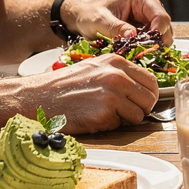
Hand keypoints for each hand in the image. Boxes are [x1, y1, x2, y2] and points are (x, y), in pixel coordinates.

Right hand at [0, 54, 161, 132]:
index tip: (141, 102)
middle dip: (140, 109)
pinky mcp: (103, 114)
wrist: (37, 97)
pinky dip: (109, 126)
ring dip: (124, 119)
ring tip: (103, 114)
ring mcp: (112, 95)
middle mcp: (117, 76)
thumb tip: (142, 90)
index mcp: (117, 62)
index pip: (151, 81)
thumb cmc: (64, 85)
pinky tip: (92, 118)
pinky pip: (119, 126)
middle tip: (123, 113)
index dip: (148, 95)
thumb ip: (120, 75)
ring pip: (138, 116)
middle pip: (149, 99)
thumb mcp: (95, 69)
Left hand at [66, 0, 172, 44]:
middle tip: (145, 53)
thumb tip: (133, 35)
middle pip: (165, 27)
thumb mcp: (100, 20)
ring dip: (153, 46)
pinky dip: (147, 48)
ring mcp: (145, 18)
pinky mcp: (142, 29)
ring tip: (139, 54)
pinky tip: (137, 53)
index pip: (160, 16)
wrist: (81, 15)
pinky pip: (151, 40)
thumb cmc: (89, 13)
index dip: (159, 32)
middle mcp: (147, 7)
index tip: (152, 46)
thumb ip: (116, 27)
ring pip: (161, 35)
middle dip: (158, 41)